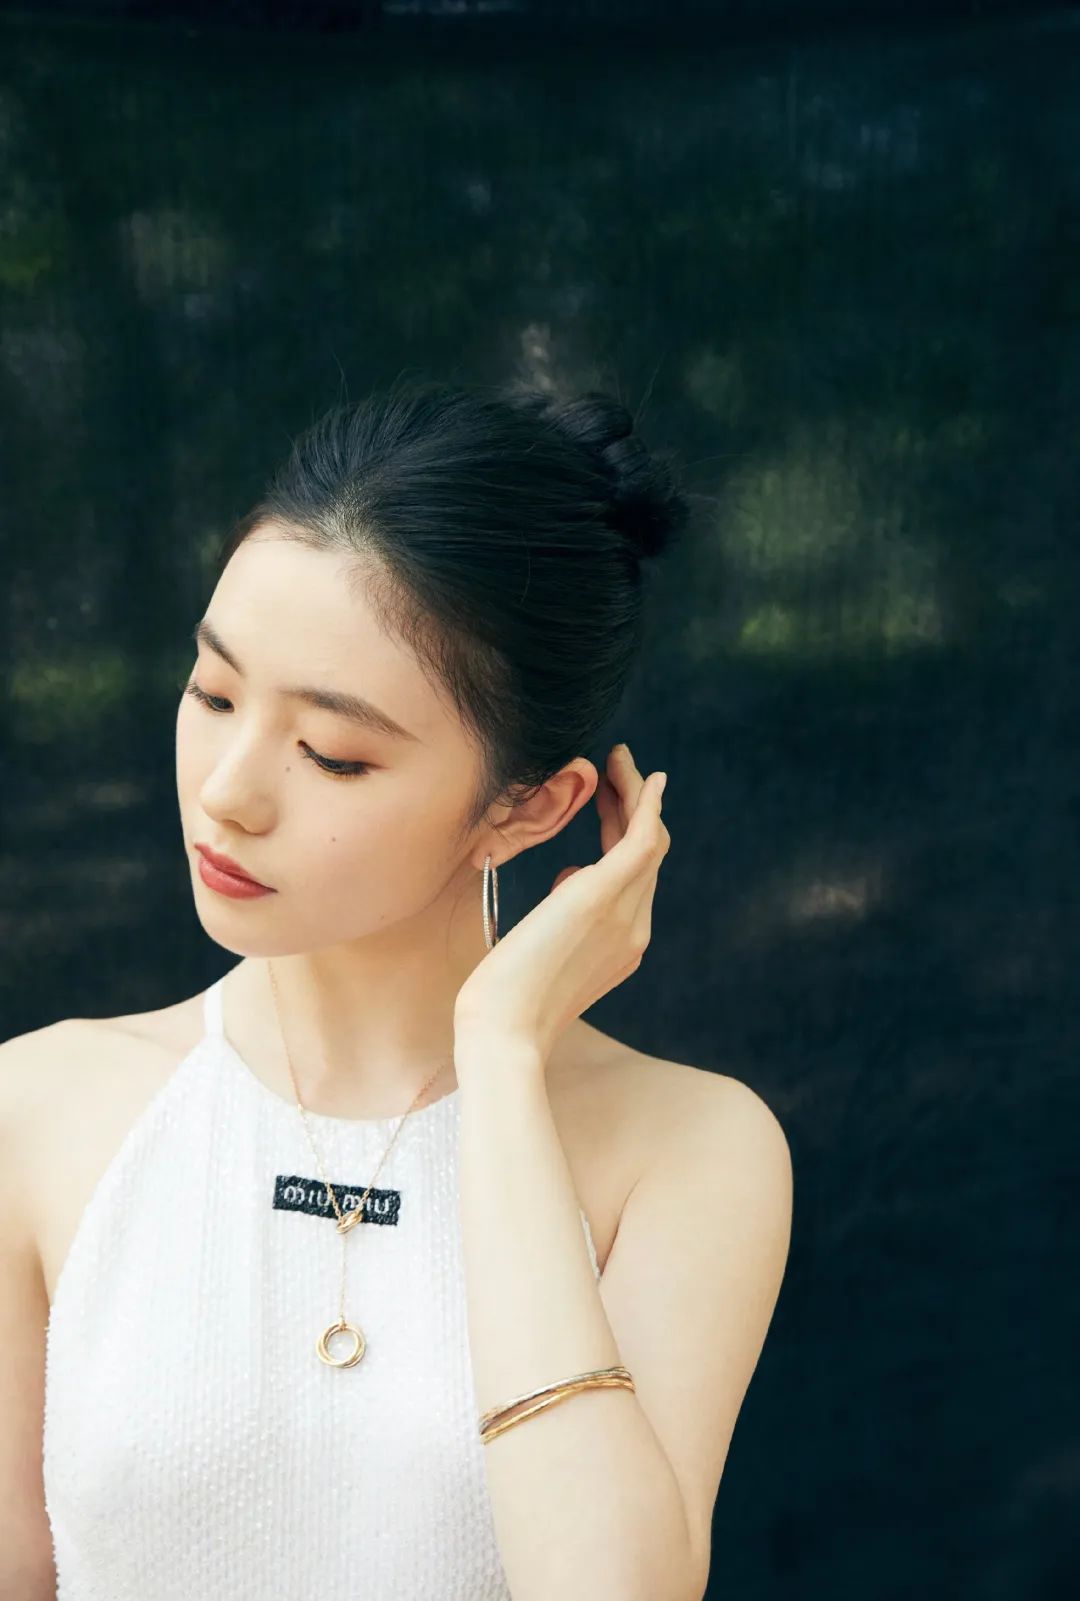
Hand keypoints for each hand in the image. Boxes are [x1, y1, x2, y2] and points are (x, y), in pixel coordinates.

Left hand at [453, 744, 670, 1064]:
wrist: (504, 1032)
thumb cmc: (504, 1002)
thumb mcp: (539, 952)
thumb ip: (559, 918)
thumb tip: (567, 879)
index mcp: (620, 947)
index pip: (632, 878)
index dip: (622, 833)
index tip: (604, 802)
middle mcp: (634, 931)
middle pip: (646, 854)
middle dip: (632, 805)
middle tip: (613, 769)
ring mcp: (626, 915)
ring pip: (648, 840)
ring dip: (636, 794)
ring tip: (616, 762)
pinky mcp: (604, 896)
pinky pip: (641, 838)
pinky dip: (645, 803)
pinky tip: (642, 776)